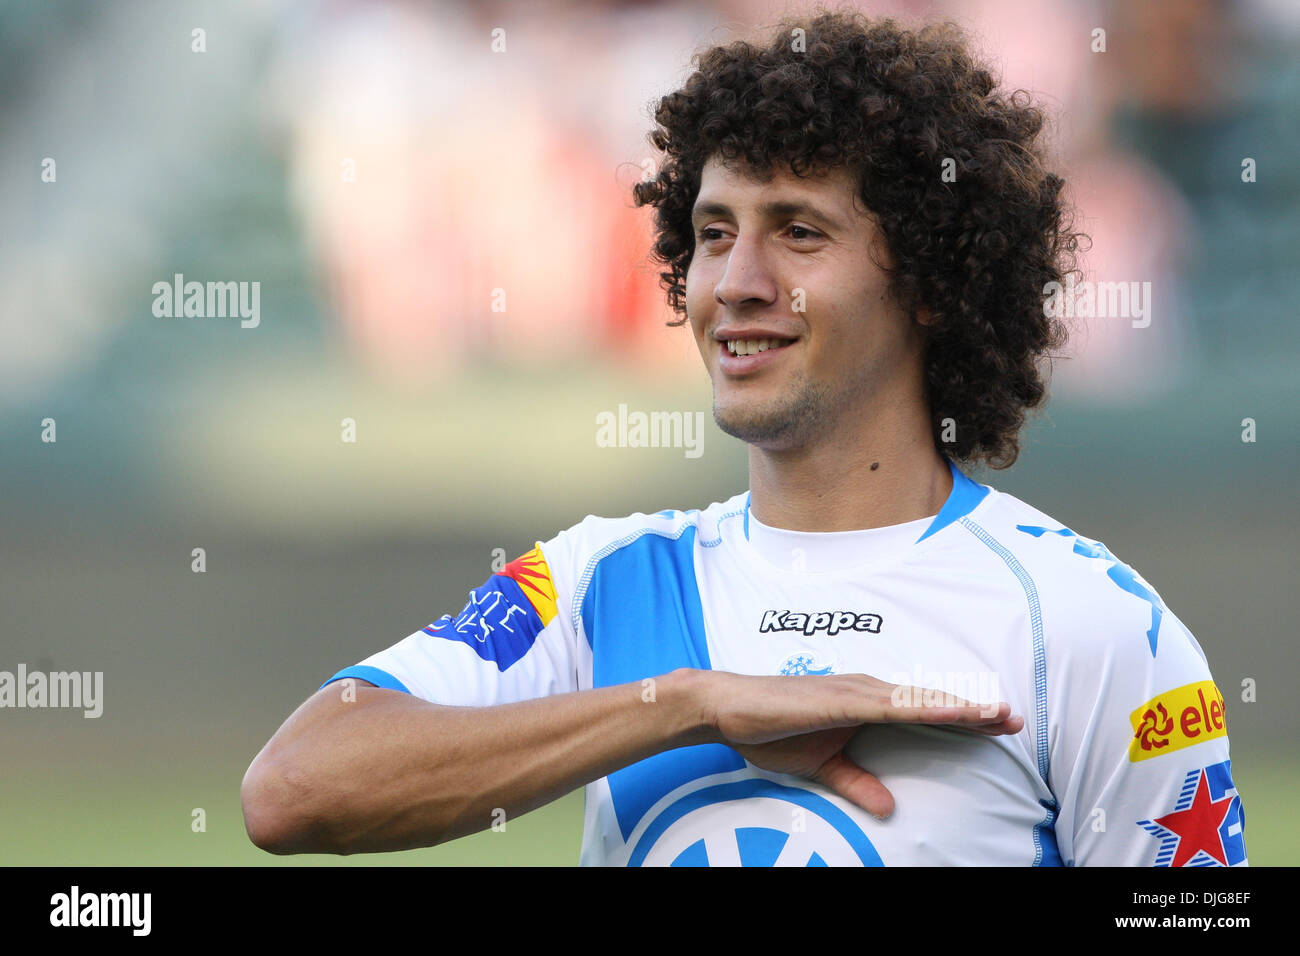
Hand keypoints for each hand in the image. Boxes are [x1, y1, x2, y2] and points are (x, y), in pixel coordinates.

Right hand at [699, 670, 1024, 819]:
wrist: (726, 707)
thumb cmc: (770, 729)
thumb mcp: (821, 766)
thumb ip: (856, 782)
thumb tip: (889, 807)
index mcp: (864, 705)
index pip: (923, 712)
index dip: (962, 717)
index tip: (999, 724)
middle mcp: (866, 691)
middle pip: (930, 702)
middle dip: (974, 710)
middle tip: (1015, 719)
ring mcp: (854, 692)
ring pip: (918, 700)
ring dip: (959, 706)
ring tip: (996, 714)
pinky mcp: (840, 699)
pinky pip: (890, 705)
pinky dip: (922, 706)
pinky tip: (948, 709)